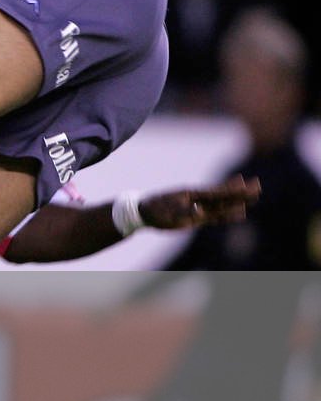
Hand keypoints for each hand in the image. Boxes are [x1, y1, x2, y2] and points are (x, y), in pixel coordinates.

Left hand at [139, 175, 259, 229]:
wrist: (142, 213)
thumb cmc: (154, 210)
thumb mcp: (168, 212)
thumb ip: (185, 213)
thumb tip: (200, 212)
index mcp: (191, 195)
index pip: (216, 192)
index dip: (231, 188)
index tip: (246, 183)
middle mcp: (197, 200)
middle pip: (223, 196)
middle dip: (240, 192)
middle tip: (257, 185)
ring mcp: (197, 208)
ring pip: (222, 205)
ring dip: (237, 202)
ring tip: (253, 197)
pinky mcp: (196, 217)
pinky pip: (216, 215)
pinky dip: (228, 214)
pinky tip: (239, 213)